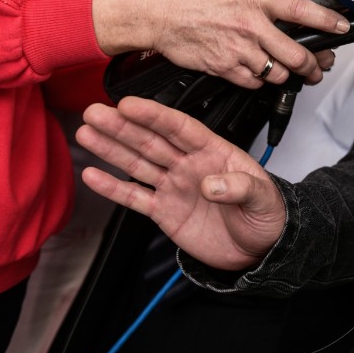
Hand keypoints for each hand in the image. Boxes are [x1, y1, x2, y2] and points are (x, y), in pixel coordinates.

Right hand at [76, 96, 285, 270]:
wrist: (260, 248)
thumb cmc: (267, 214)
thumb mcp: (263, 198)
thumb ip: (240, 187)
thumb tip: (211, 184)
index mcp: (214, 151)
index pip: (180, 127)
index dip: (154, 115)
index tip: (129, 104)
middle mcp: (189, 164)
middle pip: (151, 140)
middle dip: (122, 126)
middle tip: (95, 111)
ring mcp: (174, 186)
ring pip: (137, 163)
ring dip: (111, 148)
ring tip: (86, 132)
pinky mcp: (165, 212)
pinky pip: (134, 198)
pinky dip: (113, 188)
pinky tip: (92, 175)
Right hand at [92, 0, 346, 86]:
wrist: (160, 15)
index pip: (301, 10)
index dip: (326, 21)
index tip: (342, 27)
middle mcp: (251, 25)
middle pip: (296, 55)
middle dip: (313, 66)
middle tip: (317, 69)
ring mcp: (238, 49)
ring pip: (277, 73)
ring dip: (285, 76)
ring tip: (285, 71)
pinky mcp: (225, 68)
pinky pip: (254, 83)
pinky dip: (259, 81)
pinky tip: (256, 72)